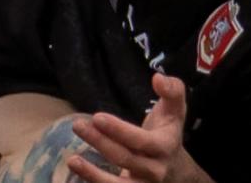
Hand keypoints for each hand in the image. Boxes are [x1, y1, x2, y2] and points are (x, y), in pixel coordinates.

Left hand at [67, 74, 209, 182]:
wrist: (178, 171)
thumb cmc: (168, 132)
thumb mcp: (175, 110)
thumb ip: (172, 90)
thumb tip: (158, 77)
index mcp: (165, 146)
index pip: (141, 141)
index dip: (119, 130)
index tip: (97, 117)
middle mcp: (155, 169)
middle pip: (125, 158)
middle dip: (100, 142)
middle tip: (78, 125)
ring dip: (93, 174)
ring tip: (72, 160)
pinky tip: (77, 171)